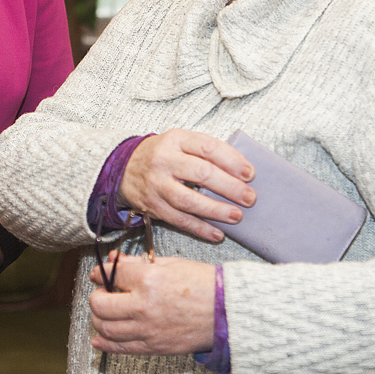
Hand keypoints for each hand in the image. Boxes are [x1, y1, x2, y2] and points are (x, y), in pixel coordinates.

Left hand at [89, 254, 216, 354]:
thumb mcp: (171, 264)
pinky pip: (120, 348)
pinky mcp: (154, 347)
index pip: (111, 275)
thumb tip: (114, 260)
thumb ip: (138, 262)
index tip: (100, 274)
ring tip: (105, 313)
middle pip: (99, 304)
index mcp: (149, 279)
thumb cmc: (204, 284)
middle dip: (96, 296)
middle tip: (102, 293)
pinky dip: (105, 343)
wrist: (228, 312)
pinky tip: (99, 338)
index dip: (101, 272)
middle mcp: (144, 306)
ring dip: (99, 319)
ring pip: (105, 327)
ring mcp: (148, 329)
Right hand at [120, 129, 254, 241]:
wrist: (124, 169)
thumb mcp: (180, 142)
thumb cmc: (163, 155)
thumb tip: (241, 171)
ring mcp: (156, 184)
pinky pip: (179, 220)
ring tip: (236, 216)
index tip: (250, 174)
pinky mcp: (153, 206)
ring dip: (216, 210)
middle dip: (230, 187)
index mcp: (176, 139)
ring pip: (189, 201)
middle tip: (249, 198)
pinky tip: (217, 233)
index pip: (208, 147)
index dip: (232, 161)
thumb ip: (205, 152)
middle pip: (201, 174)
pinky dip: (200, 228)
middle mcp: (164, 160)